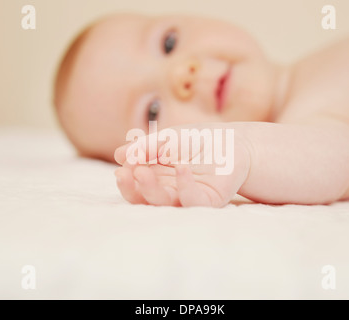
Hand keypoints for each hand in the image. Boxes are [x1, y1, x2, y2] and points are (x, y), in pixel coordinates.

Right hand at [114, 123, 249, 206]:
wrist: (229, 141)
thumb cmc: (196, 140)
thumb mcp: (167, 139)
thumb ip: (146, 147)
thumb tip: (119, 156)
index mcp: (156, 178)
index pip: (135, 185)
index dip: (126, 180)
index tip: (120, 170)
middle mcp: (168, 191)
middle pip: (145, 198)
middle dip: (133, 188)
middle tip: (128, 173)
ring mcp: (187, 197)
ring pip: (164, 202)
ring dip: (150, 189)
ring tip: (141, 172)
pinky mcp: (208, 200)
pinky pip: (193, 201)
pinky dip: (185, 187)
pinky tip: (181, 169)